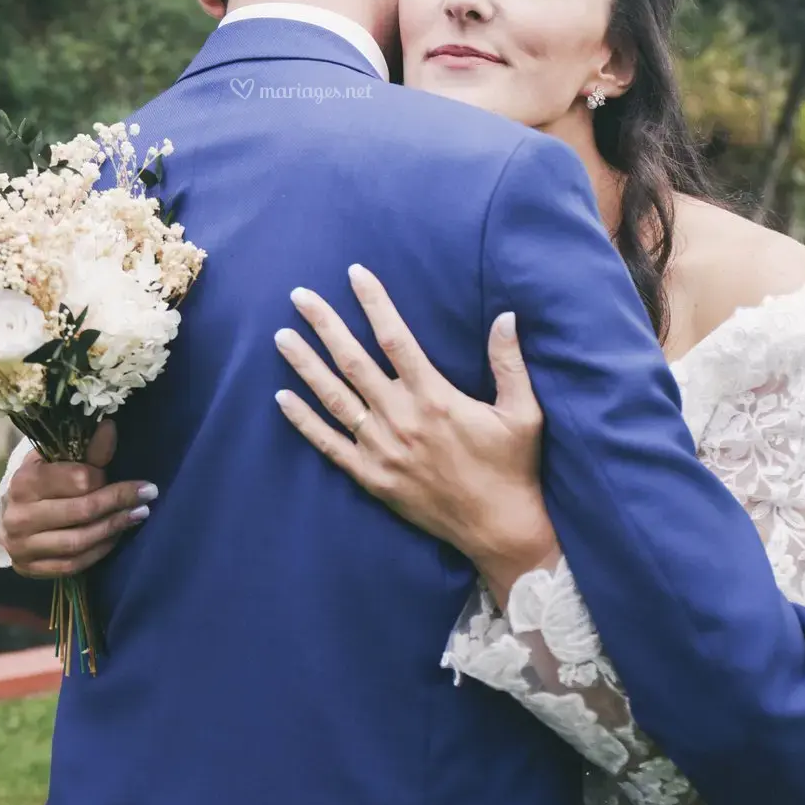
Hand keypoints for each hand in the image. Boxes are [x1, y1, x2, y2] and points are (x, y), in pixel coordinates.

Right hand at [0, 419, 157, 578]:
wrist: (11, 514)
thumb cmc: (41, 480)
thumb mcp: (57, 459)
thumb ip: (86, 449)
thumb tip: (109, 426)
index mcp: (25, 480)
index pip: (78, 480)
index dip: (104, 478)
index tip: (126, 476)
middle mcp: (19, 515)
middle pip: (82, 512)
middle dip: (119, 502)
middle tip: (149, 494)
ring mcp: (21, 546)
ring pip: (78, 542)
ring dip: (114, 527)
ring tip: (139, 514)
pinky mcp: (29, 568)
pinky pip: (73, 564)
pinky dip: (99, 551)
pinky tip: (116, 537)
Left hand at [273, 266, 558, 603]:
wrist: (499, 530)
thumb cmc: (513, 468)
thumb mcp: (523, 413)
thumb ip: (510, 362)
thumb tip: (506, 314)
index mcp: (435, 398)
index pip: (395, 338)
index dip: (374, 303)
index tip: (355, 274)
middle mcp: (402, 419)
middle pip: (353, 362)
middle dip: (325, 326)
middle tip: (299, 297)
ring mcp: (382, 450)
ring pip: (334, 399)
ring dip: (305, 366)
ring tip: (281, 338)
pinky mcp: (372, 478)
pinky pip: (329, 445)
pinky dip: (304, 422)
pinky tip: (281, 399)